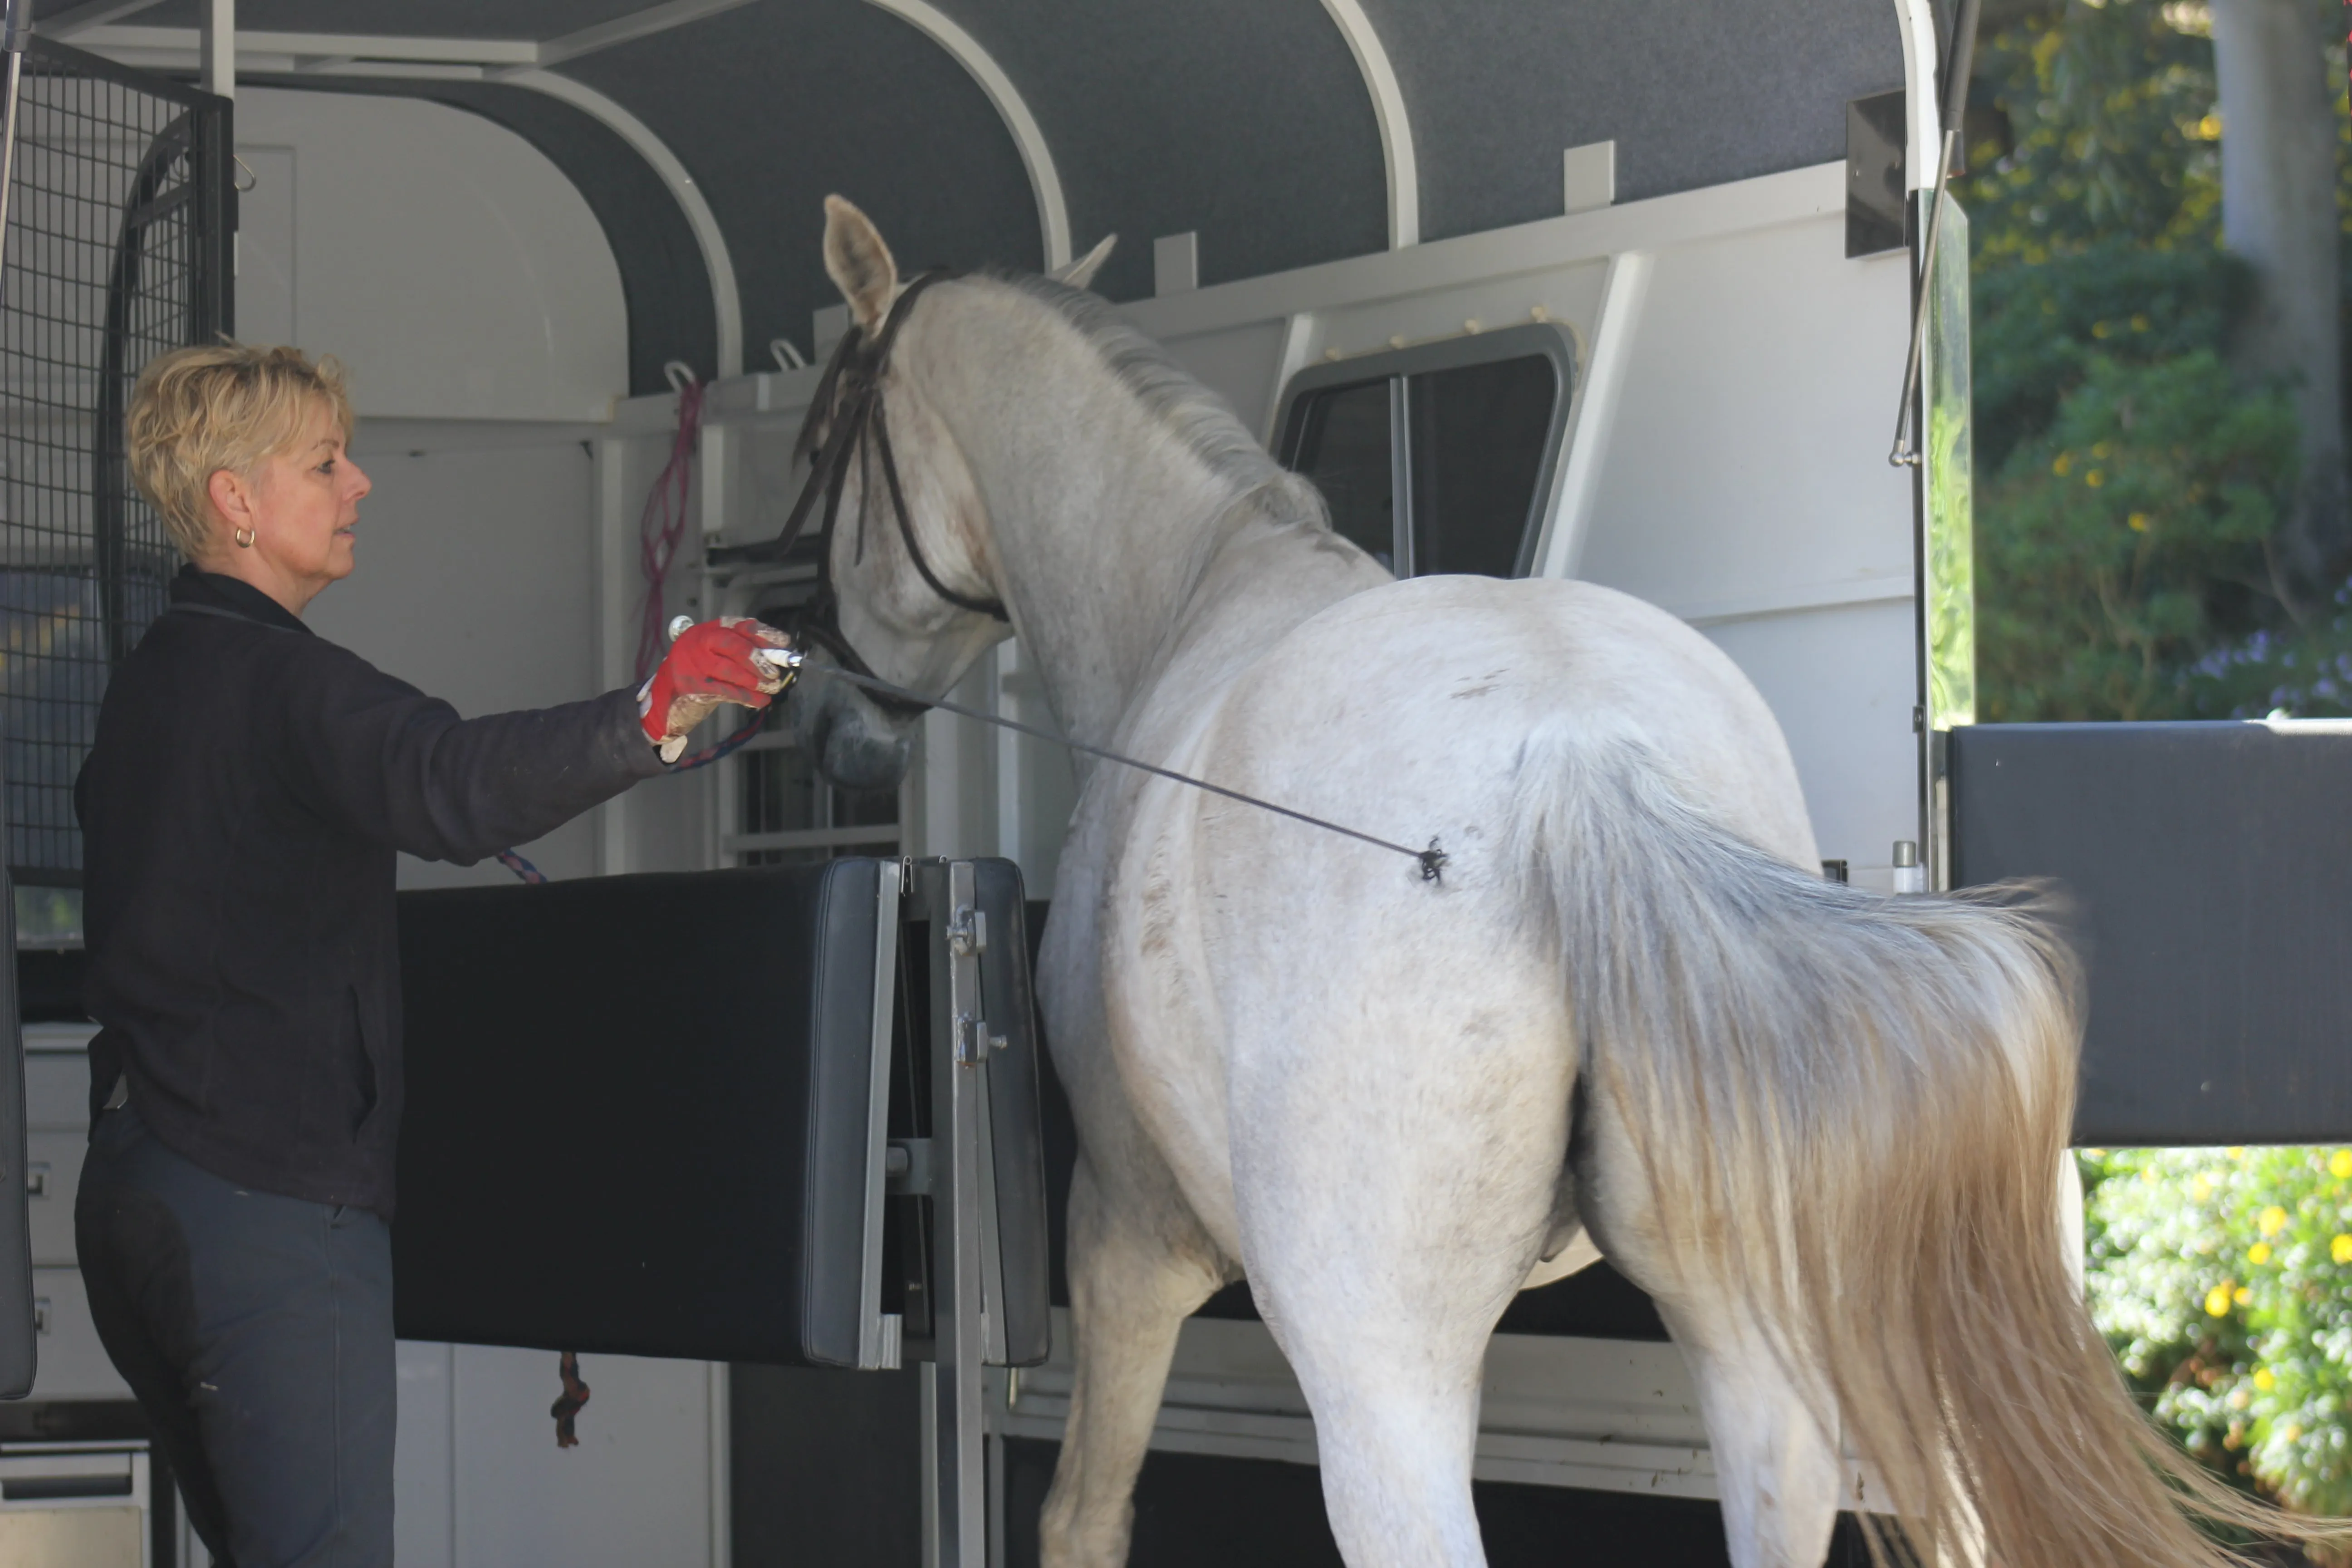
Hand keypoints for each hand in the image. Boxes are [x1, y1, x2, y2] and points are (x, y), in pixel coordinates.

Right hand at [638, 617, 791, 762]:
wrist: (662, 701)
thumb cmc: (696, 676)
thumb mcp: (713, 657)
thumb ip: (737, 654)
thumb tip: (773, 656)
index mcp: (704, 631)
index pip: (736, 625)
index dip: (762, 632)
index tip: (783, 642)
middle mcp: (696, 643)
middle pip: (733, 645)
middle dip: (759, 658)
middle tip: (776, 672)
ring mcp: (692, 665)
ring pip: (730, 670)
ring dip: (756, 680)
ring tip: (773, 687)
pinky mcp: (692, 688)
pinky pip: (726, 691)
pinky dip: (747, 697)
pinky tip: (762, 701)